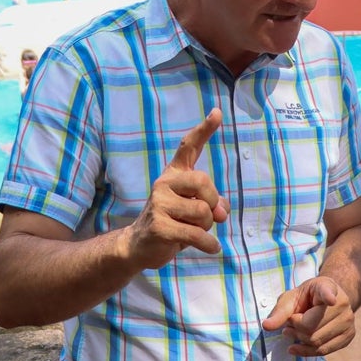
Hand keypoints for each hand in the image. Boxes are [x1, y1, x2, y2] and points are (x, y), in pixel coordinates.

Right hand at [122, 108, 228, 269]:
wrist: (140, 246)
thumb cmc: (173, 222)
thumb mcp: (194, 210)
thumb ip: (212, 204)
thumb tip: (221, 212)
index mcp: (173, 174)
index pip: (188, 146)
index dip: (204, 129)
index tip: (217, 113)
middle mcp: (164, 183)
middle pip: (203, 182)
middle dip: (212, 202)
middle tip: (208, 216)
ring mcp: (158, 204)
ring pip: (202, 213)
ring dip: (207, 227)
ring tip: (193, 232)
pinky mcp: (159, 226)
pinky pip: (196, 234)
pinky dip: (208, 244)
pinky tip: (211, 248)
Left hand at [262, 276, 354, 356]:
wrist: (327, 301)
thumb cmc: (306, 298)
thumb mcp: (290, 298)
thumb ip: (279, 312)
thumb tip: (266, 326)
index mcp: (326, 286)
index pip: (327, 292)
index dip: (328, 296)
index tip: (330, 299)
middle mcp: (342, 303)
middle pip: (311, 327)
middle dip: (295, 328)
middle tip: (289, 323)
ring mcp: (348, 320)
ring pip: (317, 342)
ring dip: (299, 339)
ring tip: (293, 331)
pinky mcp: (349, 336)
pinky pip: (324, 351)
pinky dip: (306, 351)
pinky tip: (296, 346)